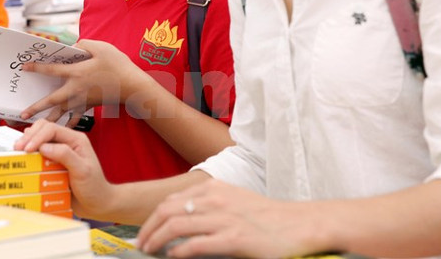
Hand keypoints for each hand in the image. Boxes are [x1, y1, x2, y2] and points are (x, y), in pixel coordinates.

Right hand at [14, 119, 114, 219]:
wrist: (97, 204)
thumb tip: (44, 147)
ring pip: (40, 138)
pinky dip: (30, 152)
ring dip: (28, 143)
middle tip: (17, 148)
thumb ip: (65, 156)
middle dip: (29, 136)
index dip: (37, 136)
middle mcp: (67, 143)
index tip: (26, 149)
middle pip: (44, 128)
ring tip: (18, 152)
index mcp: (76, 140)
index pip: (52, 129)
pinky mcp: (53, 163)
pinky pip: (39, 152)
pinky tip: (24, 155)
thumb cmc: (94, 188)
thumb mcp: (82, 171)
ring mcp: (59, 152)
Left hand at [19, 39, 148, 122]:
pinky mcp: (89, 105)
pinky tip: (63, 129)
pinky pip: (76, 116)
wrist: (132, 86)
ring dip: (48, 119)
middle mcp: (77, 89)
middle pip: (52, 100)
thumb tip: (74, 46)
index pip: (52, 70)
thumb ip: (84, 44)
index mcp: (77, 73)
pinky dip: (69, 123)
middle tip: (23, 114)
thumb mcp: (102, 47)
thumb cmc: (118, 65)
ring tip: (36, 128)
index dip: (37, 68)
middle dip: (37, 107)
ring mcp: (83, 99)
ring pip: (62, 111)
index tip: (24, 68)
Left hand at [137, 180, 325, 257]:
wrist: (300, 225)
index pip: (170, 201)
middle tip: (140, 245)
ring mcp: (224, 218)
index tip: (144, 232)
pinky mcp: (234, 239)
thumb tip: (181, 219)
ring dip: (157, 240)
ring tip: (150, 252)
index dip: (152, 218)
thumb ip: (208, 206)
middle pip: (167, 211)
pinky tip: (172, 258)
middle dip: (148, 229)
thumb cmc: (267, 217)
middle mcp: (215, 199)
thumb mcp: (233, 201)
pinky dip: (178, 252)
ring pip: (176, 226)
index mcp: (213, 188)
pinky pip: (196, 244)